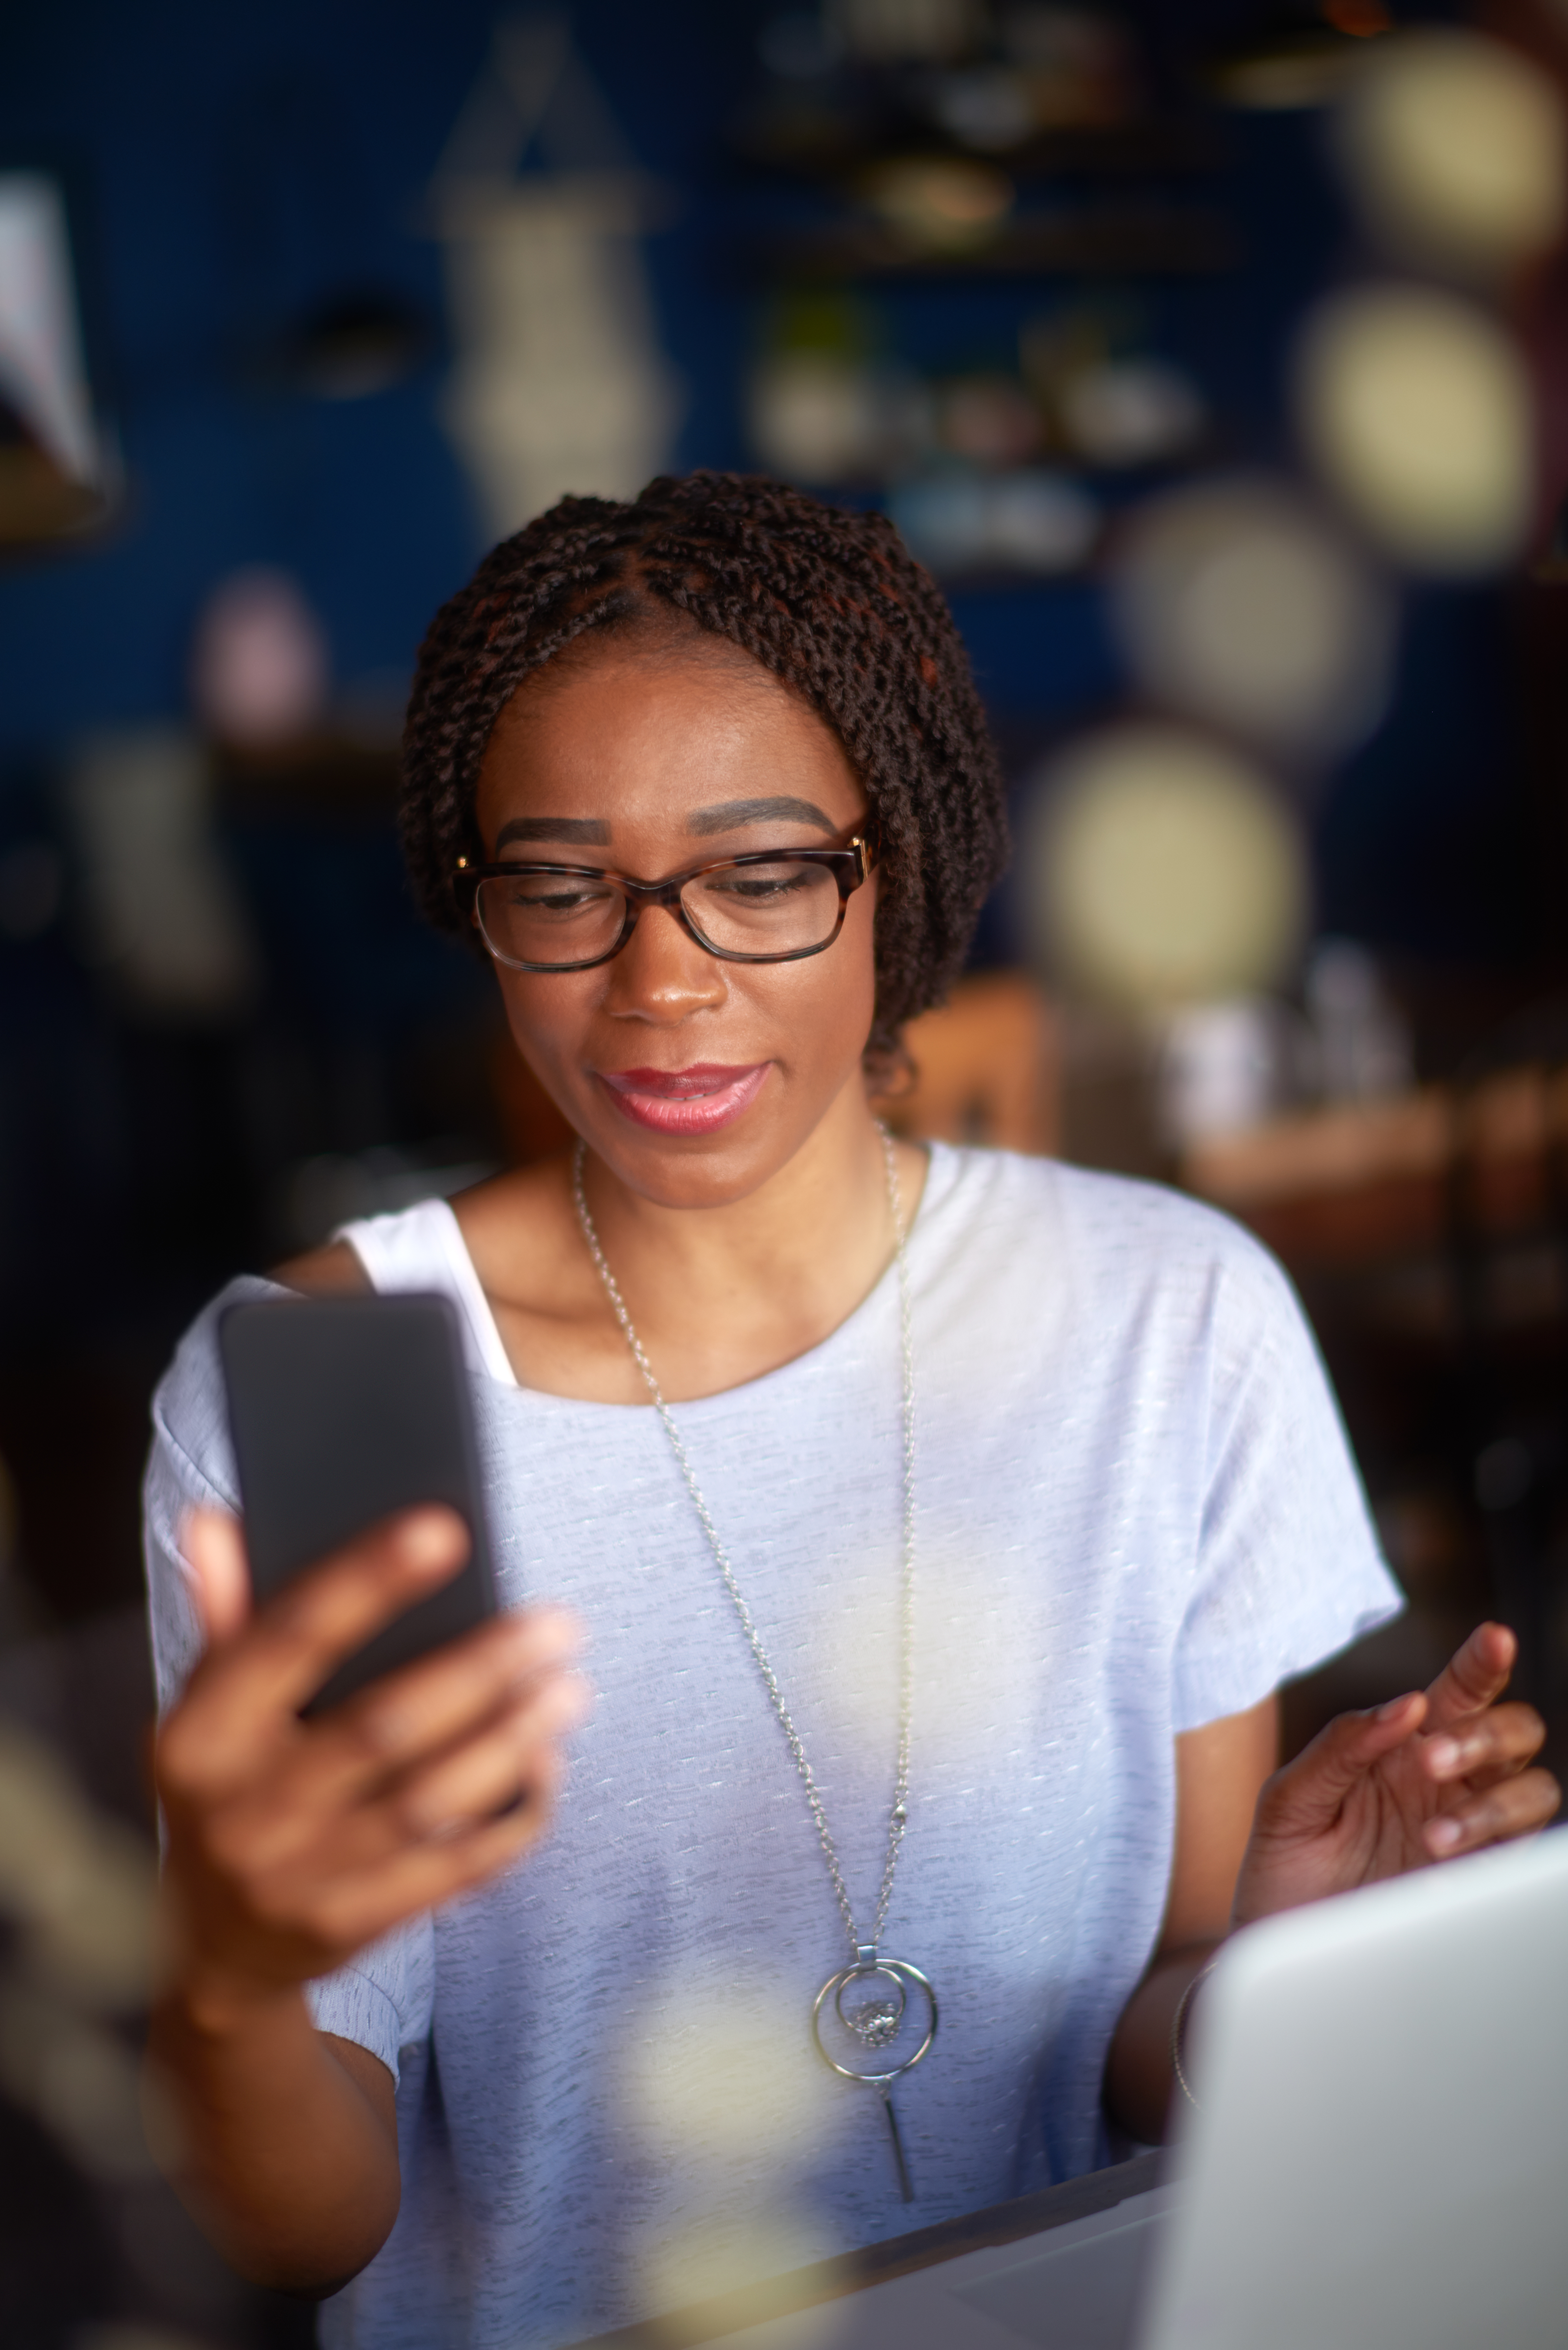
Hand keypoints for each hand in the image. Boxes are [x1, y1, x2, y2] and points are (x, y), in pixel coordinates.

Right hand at [155, 1506, 589, 2020]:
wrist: (215, 1946)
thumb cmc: (228, 1790)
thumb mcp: (206, 1709)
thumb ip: (226, 1614)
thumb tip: (214, 1518)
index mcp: (200, 1736)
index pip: (288, 1639)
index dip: (365, 1580)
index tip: (444, 1529)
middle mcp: (242, 1809)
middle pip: (380, 1724)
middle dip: (480, 1668)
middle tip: (557, 1623)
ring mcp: (296, 1876)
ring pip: (427, 1799)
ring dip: (510, 1740)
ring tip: (569, 1688)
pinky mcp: (350, 1925)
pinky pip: (451, 1868)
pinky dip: (509, 1815)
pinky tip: (548, 1765)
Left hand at [1232, 1622, 1558, 1927]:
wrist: (1277, 1949)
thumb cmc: (1284, 1868)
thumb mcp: (1290, 1800)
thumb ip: (1341, 1745)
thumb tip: (1407, 1705)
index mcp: (1403, 1747)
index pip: (1458, 1691)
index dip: (1484, 1662)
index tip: (1494, 1638)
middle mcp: (1447, 1783)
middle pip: (1514, 1733)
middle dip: (1486, 1735)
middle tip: (1433, 1756)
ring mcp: (1467, 1833)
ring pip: (1533, 1791)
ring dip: (1492, 1803)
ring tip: (1431, 1834)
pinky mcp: (1475, 1885)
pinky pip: (1519, 1856)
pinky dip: (1496, 1849)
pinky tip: (1446, 1859)